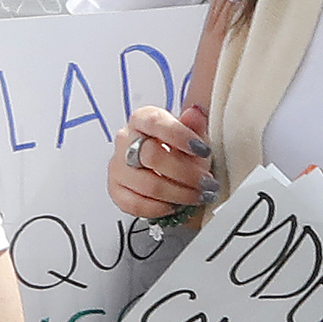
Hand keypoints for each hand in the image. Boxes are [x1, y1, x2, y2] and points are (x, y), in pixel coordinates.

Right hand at [107, 99, 214, 219]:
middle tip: (206, 182)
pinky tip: (175, 206)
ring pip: (147, 184)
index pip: (155, 122)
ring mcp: (118, 166)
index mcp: (142, 119)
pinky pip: (135, 204)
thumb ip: (194, 125)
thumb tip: (195, 113)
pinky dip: (160, 208)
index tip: (202, 150)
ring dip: (178, 194)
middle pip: (151, 156)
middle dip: (185, 173)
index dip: (180, 136)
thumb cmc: (183, 150)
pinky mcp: (116, 190)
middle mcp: (126, 140)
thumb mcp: (194, 135)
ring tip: (198, 196)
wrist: (174, 171)